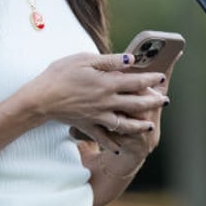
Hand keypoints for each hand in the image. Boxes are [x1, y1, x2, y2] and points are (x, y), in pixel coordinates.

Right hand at [22, 51, 166, 150]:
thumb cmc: (60, 75)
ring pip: (124, 124)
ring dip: (139, 125)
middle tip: (165, 101)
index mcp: (107, 84)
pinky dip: (113, 143)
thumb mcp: (84, 60)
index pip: (135, 82)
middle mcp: (106, 102)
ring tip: (150, 125)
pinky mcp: (87, 126)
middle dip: (152, 103)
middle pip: (135, 104)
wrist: (40, 99)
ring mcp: (97, 116)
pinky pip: (103, 137)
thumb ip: (109, 61)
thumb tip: (131, 59)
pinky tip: (120, 146)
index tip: (162, 77)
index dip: (151, 80)